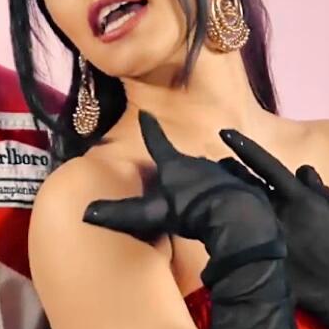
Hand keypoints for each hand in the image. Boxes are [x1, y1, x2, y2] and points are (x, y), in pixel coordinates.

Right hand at [84, 111, 280, 278]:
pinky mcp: (245, 183)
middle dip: (180, 165)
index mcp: (174, 166)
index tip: (146, 113)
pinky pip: (235, 179)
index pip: (158, 143)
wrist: (235, 215)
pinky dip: (231, 184)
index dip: (150, 130)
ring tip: (203, 191)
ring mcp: (224, 171)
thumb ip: (121, 213)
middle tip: (174, 175)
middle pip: (186, 160)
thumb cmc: (190, 211)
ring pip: (212, 170)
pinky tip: (231, 196)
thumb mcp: (152, 214)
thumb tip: (84, 212)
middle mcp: (200, 162)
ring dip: (206, 177)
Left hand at [218, 128, 328, 321]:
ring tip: (212, 191)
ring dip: (226, 200)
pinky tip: (217, 232)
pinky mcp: (264, 262)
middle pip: (245, 187)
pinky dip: (230, 237)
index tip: (225, 133)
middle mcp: (279, 216)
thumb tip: (303, 171)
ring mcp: (268, 240)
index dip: (244, 147)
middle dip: (227, 174)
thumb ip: (321, 191)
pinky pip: (241, 247)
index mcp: (300, 199)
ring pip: (240, 213)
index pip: (266, 166)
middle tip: (212, 165)